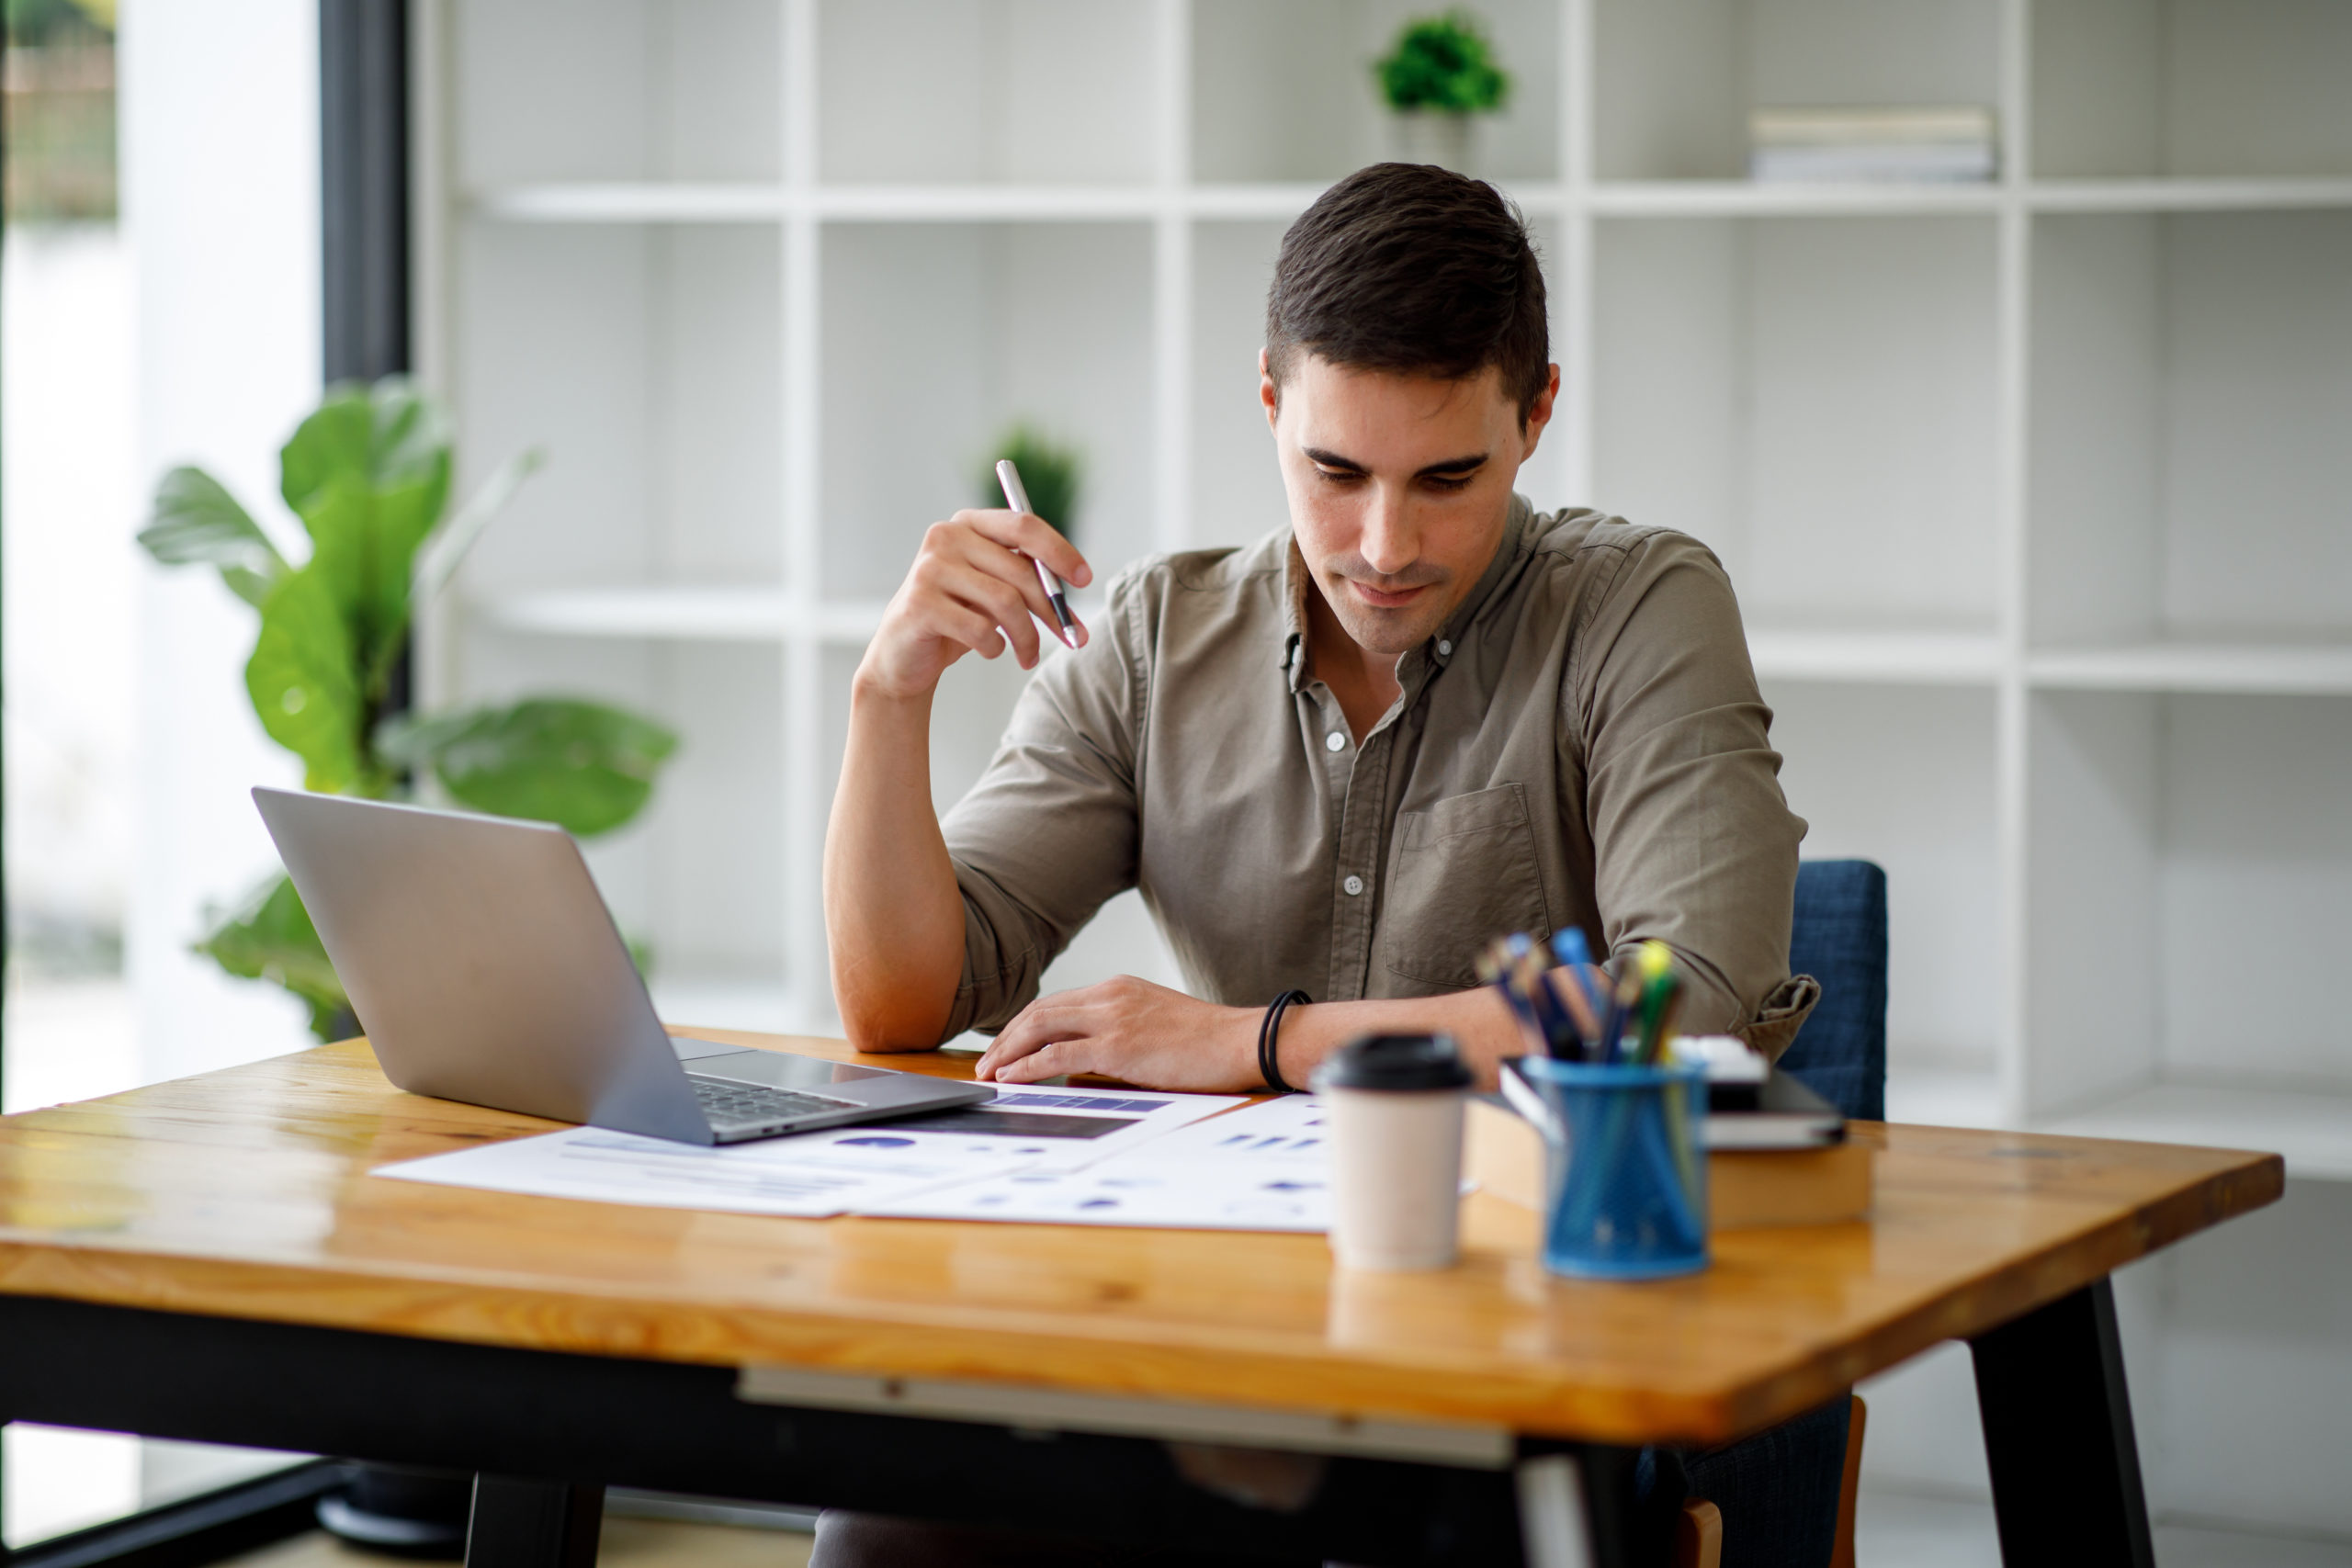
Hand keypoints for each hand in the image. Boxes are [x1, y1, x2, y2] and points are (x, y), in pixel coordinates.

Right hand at [857, 508, 1092, 701]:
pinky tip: (990, 650)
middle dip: (1053, 609)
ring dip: (1027, 637)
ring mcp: (928, 569)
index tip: (1085, 578)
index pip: (1024, 525)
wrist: (904, 655)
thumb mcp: (995, 590)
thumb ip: (1028, 578)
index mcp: (968, 523)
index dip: (1060, 551)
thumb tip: (1076, 586)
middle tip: (1074, 638)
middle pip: (1020, 570)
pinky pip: (981, 630)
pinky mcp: (919, 604)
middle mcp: (945, 536)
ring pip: (1005, 603)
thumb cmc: (959, 618)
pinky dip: (995, 647)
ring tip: (1029, 656)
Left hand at [974, 976, 1261, 1091]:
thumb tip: (1081, 1066)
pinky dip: (1027, 1065)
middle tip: (985, 1064)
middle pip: (1039, 1011)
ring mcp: (1112, 1018)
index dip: (1023, 1027)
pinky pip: (1057, 1053)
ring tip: (989, 1073)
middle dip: (1006, 1039)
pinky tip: (1011, 1077)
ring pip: (1040, 1027)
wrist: (1242, 1040)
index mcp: (1118, 988)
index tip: (1004, 1048)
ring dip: (1008, 1051)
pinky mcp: (1118, 1045)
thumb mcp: (1154, 1027)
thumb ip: (1117, 1037)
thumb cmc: (1208, 1042)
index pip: (1056, 1003)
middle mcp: (1109, 996)